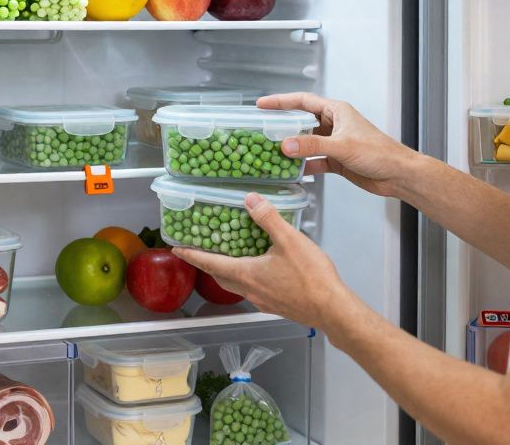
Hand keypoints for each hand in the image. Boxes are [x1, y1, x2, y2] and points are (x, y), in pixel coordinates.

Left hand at [173, 194, 354, 329]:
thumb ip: (268, 219)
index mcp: (247, 274)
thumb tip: (250, 200)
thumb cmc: (311, 277)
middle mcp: (250, 290)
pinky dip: (247, 278)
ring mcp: (263, 300)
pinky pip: (253, 290)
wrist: (332, 309)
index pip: (210, 263)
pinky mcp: (276, 305)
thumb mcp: (289, 240)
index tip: (177, 250)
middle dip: (207, 264)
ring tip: (229, 257)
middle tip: (200, 252)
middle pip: (220, 277)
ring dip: (228, 272)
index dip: (192, 255)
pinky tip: (260, 270)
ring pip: (237, 285)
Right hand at [258, 92, 412, 196]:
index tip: (262, 105)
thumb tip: (285, 145)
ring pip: (306, 142)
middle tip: (261, 131)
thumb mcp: (342, 146)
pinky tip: (292, 170)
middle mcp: (333, 124)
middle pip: (301, 121)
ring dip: (291, 148)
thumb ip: (312, 145)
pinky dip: (303, 164)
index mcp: (336, 111)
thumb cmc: (379, 152)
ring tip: (271, 152)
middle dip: (282, 126)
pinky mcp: (336, 160)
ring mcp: (334, 143)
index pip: (302, 101)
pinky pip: (313, 159)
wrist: (397, 174)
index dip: (281, 101)